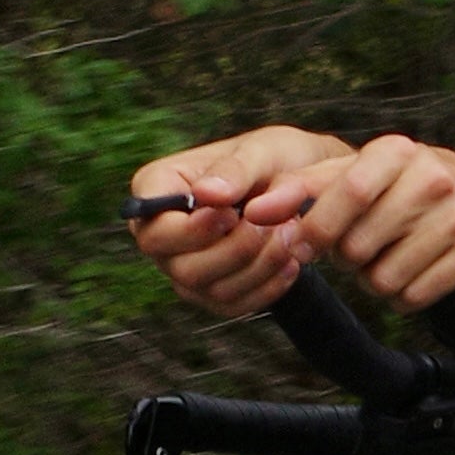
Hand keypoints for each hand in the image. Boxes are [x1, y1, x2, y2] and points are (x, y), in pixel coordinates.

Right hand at [123, 128, 347, 317]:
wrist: (302, 189)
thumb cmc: (272, 160)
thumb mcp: (260, 151)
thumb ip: (233, 170)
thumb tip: (206, 194)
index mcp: (157, 189)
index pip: (153, 228)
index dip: (192, 230)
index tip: (234, 213)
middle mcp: (162, 235)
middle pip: (182, 267)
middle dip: (236, 250)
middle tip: (278, 224)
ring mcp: (184, 267)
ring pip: (212, 290)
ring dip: (259, 267)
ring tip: (290, 235)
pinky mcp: (212, 292)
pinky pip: (235, 304)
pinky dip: (268, 286)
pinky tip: (290, 261)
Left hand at [294, 132, 454, 310]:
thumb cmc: (408, 188)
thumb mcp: (362, 172)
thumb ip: (304, 187)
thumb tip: (252, 210)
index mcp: (396, 152)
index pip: (346, 191)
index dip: (315, 227)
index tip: (295, 247)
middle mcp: (431, 177)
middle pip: (357, 246)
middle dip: (346, 258)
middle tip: (358, 247)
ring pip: (383, 279)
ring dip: (374, 280)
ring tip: (389, 257)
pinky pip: (413, 297)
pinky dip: (403, 295)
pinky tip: (413, 273)